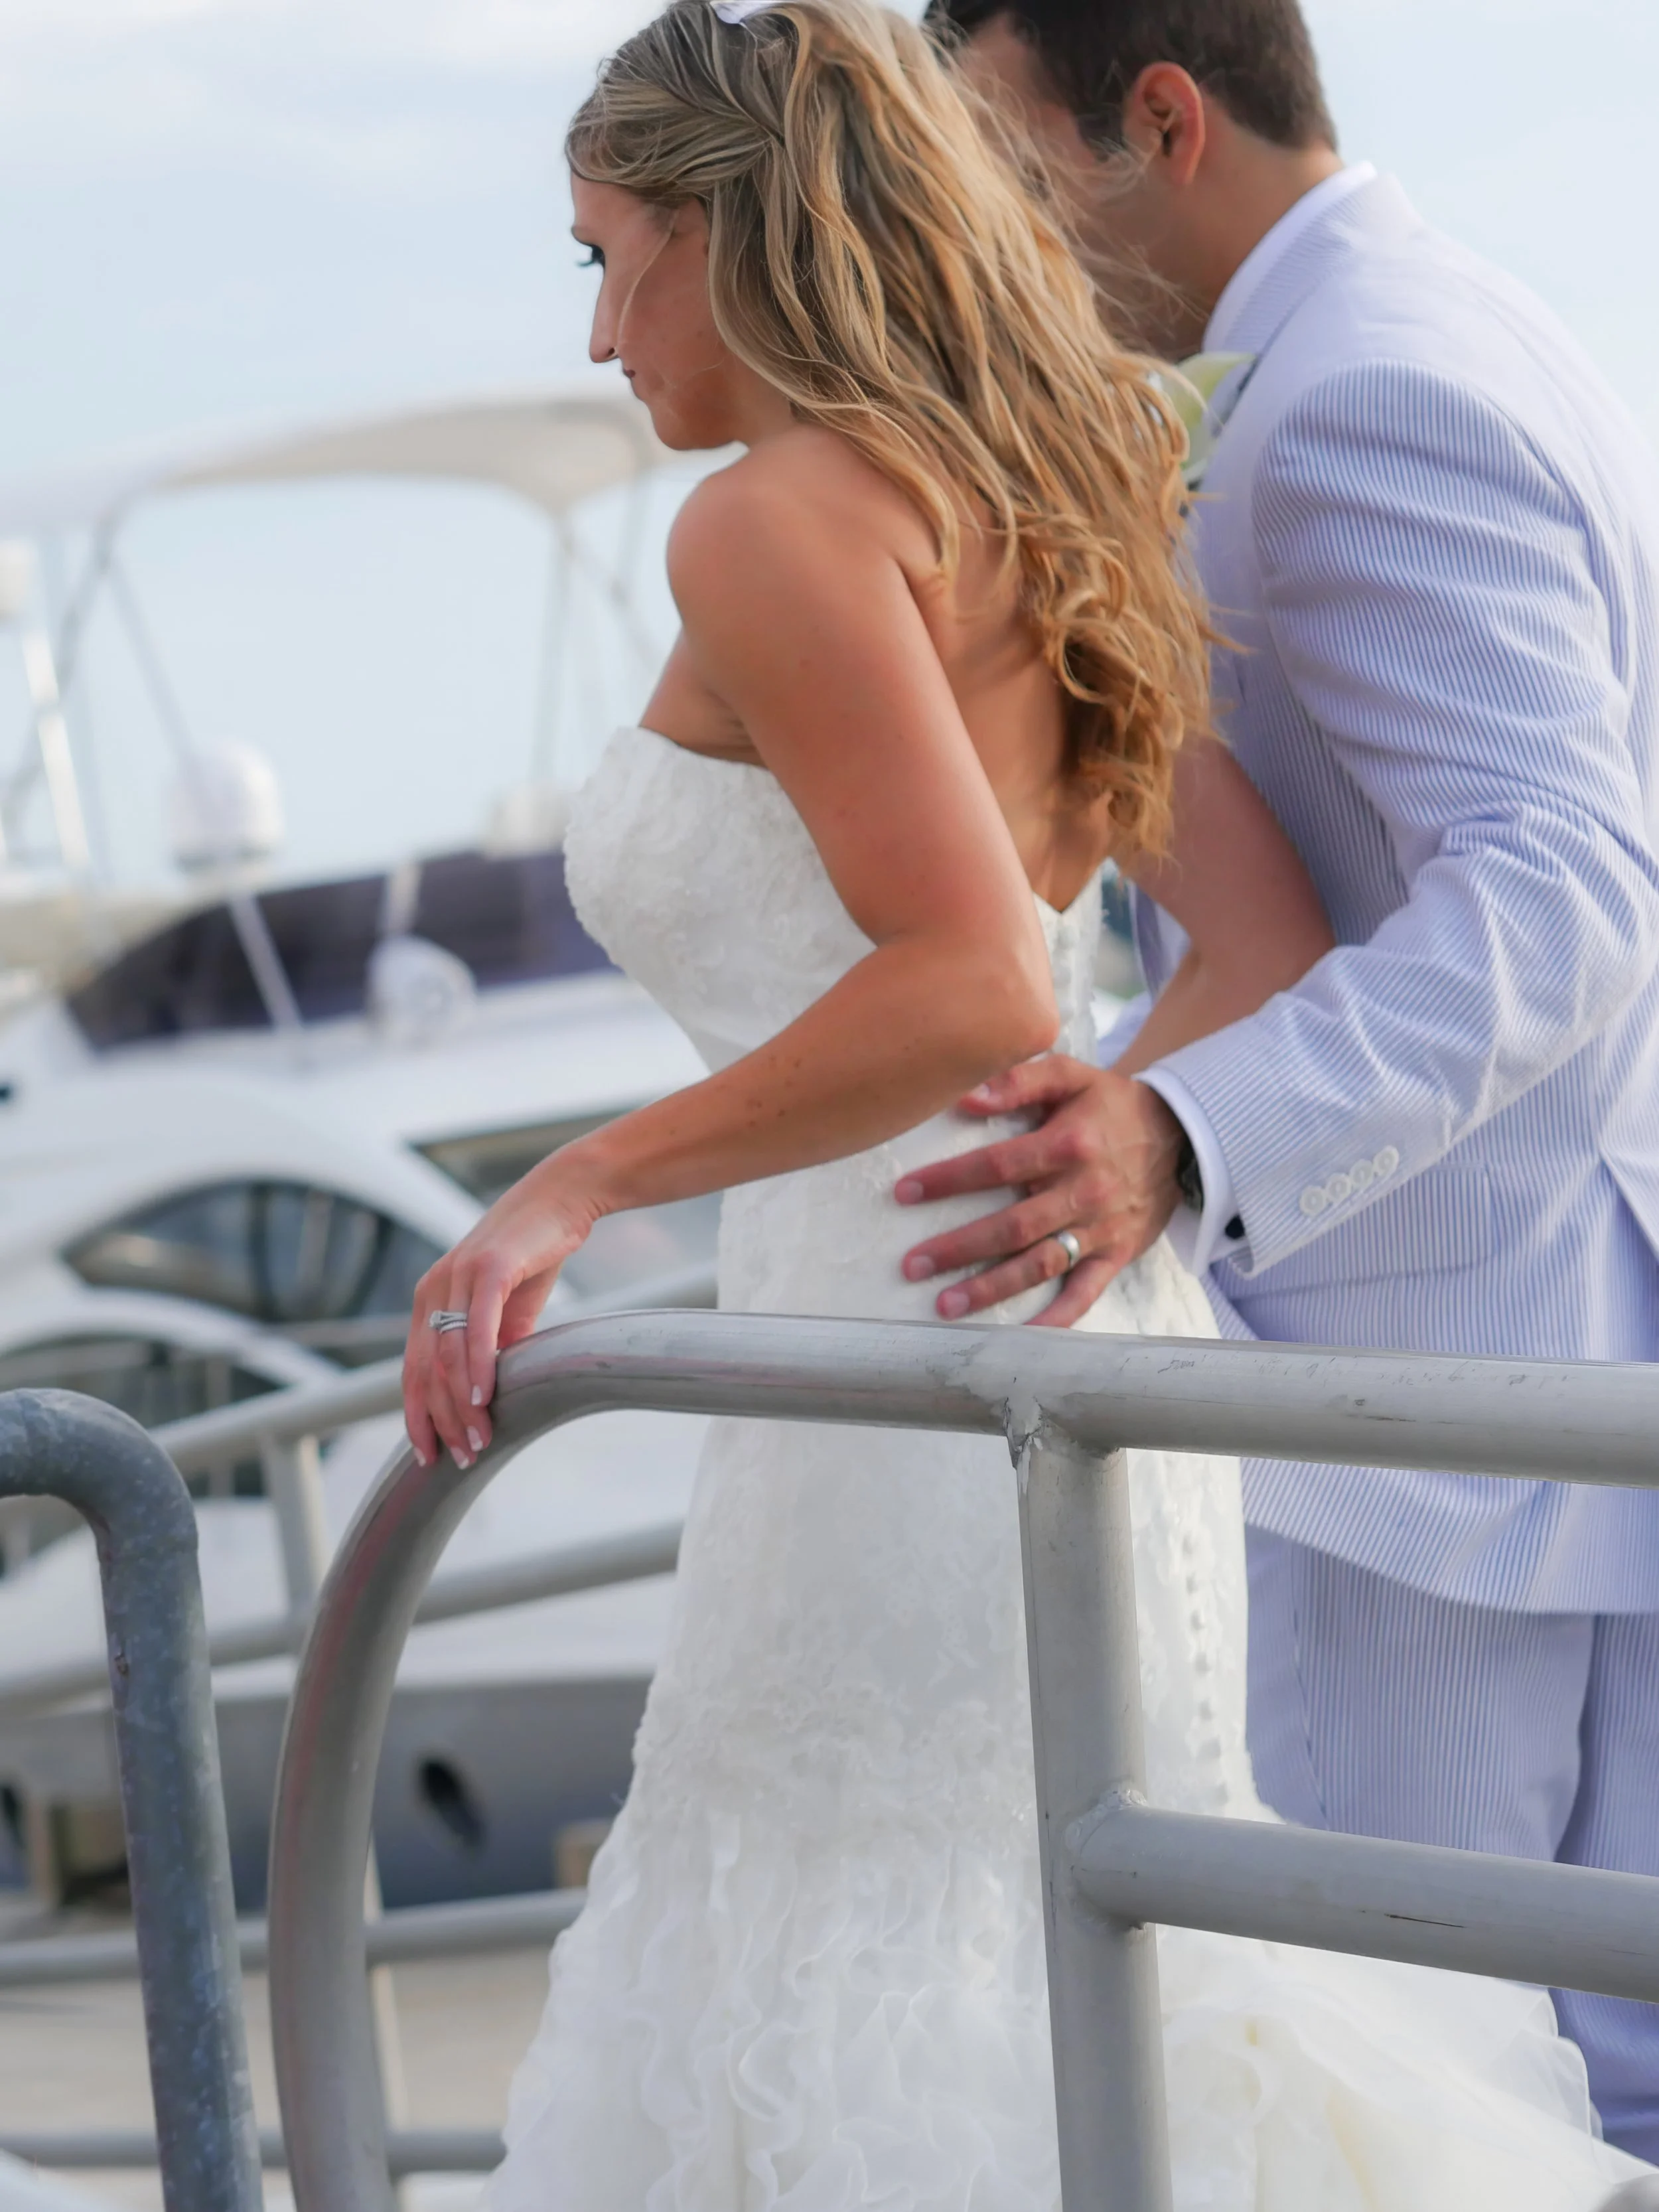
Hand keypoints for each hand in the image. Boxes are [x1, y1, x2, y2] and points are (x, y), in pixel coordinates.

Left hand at [402, 1158, 604, 1469]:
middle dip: (440, 1422)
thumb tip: (494, 1395)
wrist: (561, 1199)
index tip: (429, 1456)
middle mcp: (433, 1289)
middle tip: (463, 1459)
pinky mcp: (488, 1269)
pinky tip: (484, 1397)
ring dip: (461, 1406)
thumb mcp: (508, 1310)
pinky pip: (476, 1327)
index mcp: (430, 1300)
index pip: (413, 1370)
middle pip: (425, 1371)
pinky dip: (477, 1366)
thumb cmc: (534, 1255)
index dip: (417, 1416)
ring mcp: (457, 1277)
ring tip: (480, 1440)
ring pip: (448, 1356)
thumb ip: (494, 1348)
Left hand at [895, 1055, 1183, 1326]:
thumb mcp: (1071, 1075)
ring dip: (991, 1289)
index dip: (949, 1181)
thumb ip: (1019, 1080)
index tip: (905, 1193)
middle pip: (1012, 1227)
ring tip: (945, 1305)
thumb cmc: (1110, 1104)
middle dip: (958, 1249)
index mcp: (1068, 1145)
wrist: (1180, 1135)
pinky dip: (1056, 1320)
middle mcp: (1083, 1192)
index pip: (998, 1165)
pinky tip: (1021, 1337)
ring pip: (1040, 1265)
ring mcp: (1099, 1229)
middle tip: (912, 1265)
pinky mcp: (1116, 1255)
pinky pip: (1085, 1293)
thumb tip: (965, 1096)